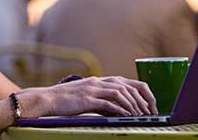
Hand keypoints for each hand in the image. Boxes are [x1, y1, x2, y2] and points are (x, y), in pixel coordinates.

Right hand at [17, 76, 157, 116]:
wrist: (47, 99)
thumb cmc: (64, 100)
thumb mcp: (85, 95)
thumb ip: (100, 97)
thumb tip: (117, 108)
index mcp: (98, 80)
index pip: (126, 82)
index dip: (140, 92)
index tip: (149, 104)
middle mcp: (97, 82)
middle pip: (127, 86)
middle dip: (142, 99)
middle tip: (150, 111)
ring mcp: (92, 90)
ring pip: (121, 93)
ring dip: (134, 105)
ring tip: (141, 115)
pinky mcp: (87, 99)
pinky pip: (109, 103)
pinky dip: (121, 109)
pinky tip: (128, 116)